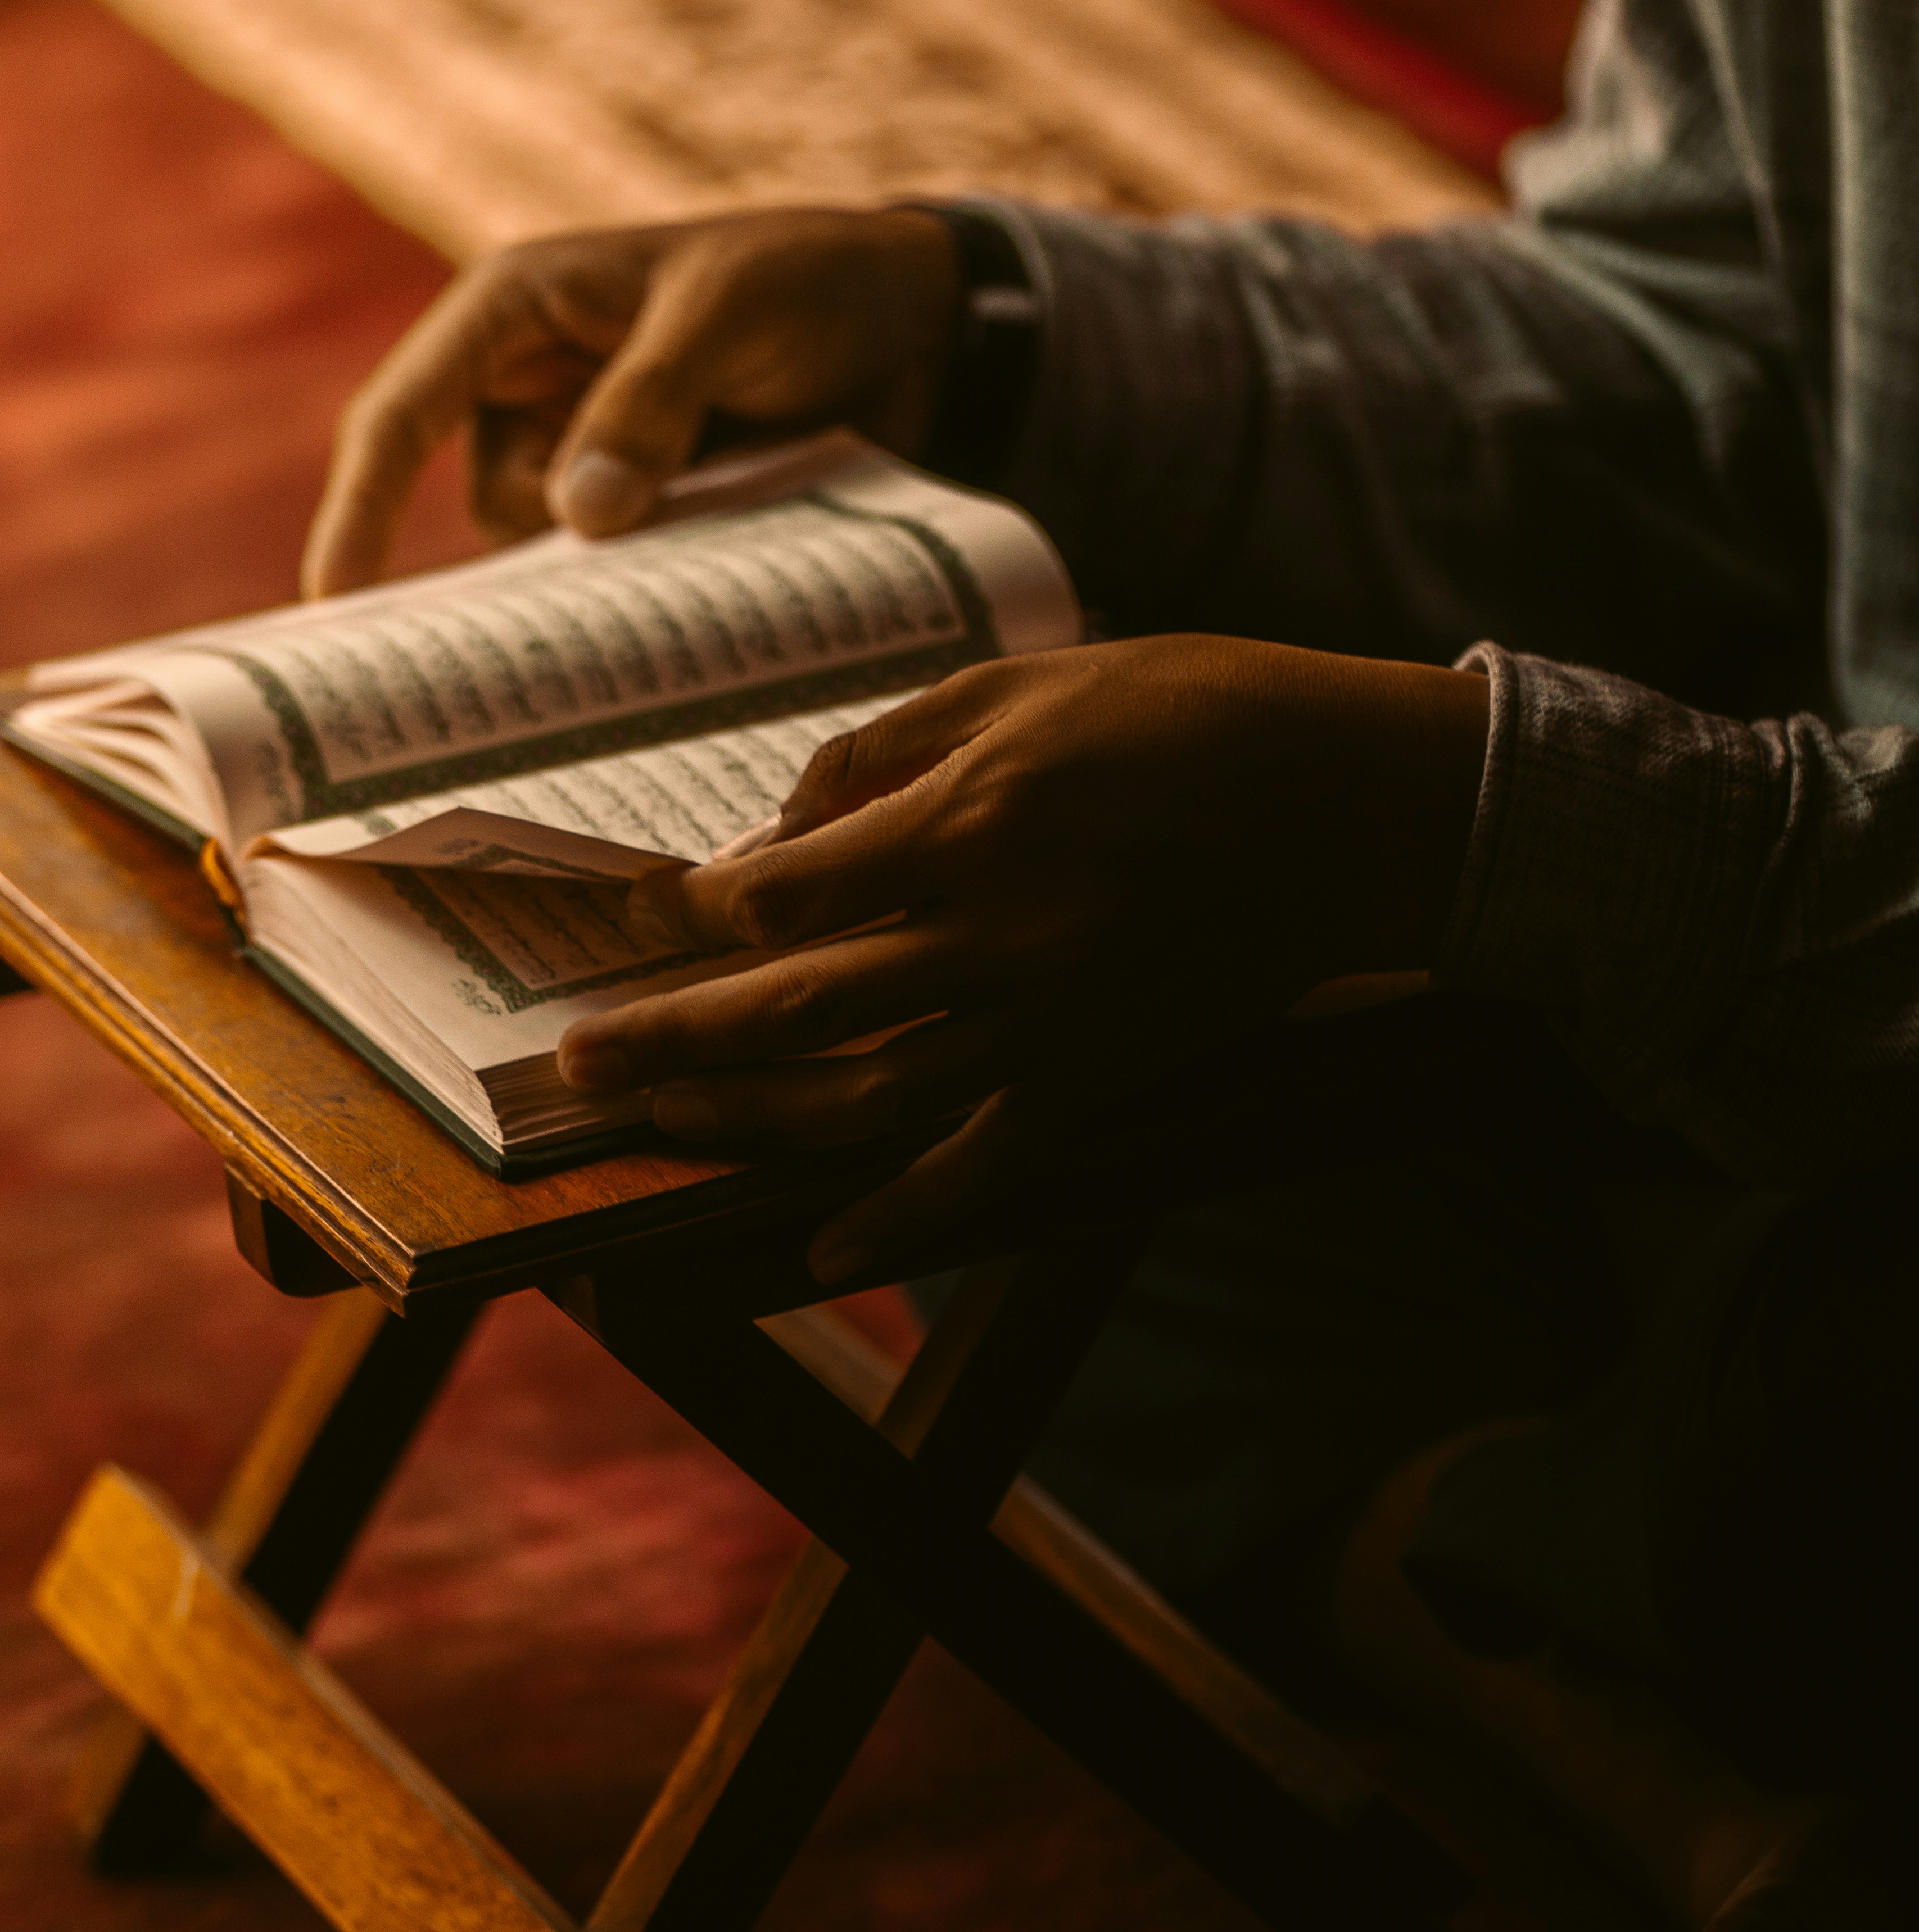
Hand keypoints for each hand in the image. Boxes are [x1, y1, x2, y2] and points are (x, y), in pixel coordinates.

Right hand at [303, 205, 958, 593]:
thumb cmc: (805, 282)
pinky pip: (614, 574)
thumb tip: (578, 515)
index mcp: (515, 312)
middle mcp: (534, 387)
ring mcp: (589, 454)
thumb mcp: (726, 317)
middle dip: (524, 566)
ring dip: (607, 582)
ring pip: (551, 554)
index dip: (361, 508)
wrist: (911, 324)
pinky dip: (643, 596)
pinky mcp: (647, 509)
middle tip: (549, 645)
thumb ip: (651, 403)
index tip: (336, 604)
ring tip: (687, 577)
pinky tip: (686, 613)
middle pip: (486, 504)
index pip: (404, 414)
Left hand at [554, 636, 1491, 1282]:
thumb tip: (783, 829)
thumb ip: (890, 750)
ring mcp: (1050, 1025)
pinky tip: (823, 1249)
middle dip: (672, 1039)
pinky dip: (901, 1220)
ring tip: (661, 1121)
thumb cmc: (1193, 710)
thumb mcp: (1026, 682)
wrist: (1354, 800)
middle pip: (793, 1012)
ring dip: (747, 1123)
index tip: (647, 918)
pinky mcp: (1098, 1079)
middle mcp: (1000, 938)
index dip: (697, 914)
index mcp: (975, 822)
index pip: (787, 894)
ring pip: (862, 1100)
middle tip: (577, 1060)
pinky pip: (983, 1172)